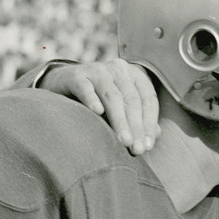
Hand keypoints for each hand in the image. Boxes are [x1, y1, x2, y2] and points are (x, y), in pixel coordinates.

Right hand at [39, 59, 159, 152]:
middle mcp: (118, 69)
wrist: (63, 85)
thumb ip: (138, 120)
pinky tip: (97, 112)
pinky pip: (86, 88)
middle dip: (136, 127)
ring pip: (112, 96)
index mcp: (134, 76)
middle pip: (131, 100)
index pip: (148, 100)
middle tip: (137, 149)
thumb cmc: (99, 101)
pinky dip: (92, 99)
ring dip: (119, 120)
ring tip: (123, 141)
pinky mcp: (76, 75)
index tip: (148, 146)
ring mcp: (97, 70)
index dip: (149, 124)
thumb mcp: (121, 109)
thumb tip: (156, 135)